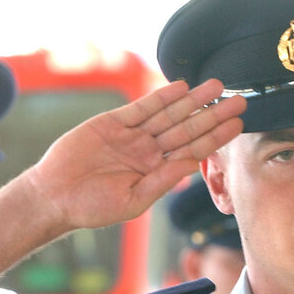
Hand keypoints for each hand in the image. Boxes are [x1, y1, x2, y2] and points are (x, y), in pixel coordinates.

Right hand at [25, 78, 244, 231]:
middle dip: (213, 113)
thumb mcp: (133, 201)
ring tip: (217, 86)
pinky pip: (142, 107)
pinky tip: (181, 86)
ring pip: (169, 114)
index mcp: (157, 171)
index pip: (194, 150)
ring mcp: (132, 135)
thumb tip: (193, 163)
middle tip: (239, 100)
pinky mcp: (112, 122)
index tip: (237, 125)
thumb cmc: (92, 207)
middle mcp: (149, 151)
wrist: (54, 196)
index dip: (216, 136)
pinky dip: (161, 96)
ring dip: (193, 100)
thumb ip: (163, 181)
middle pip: (188, 128)